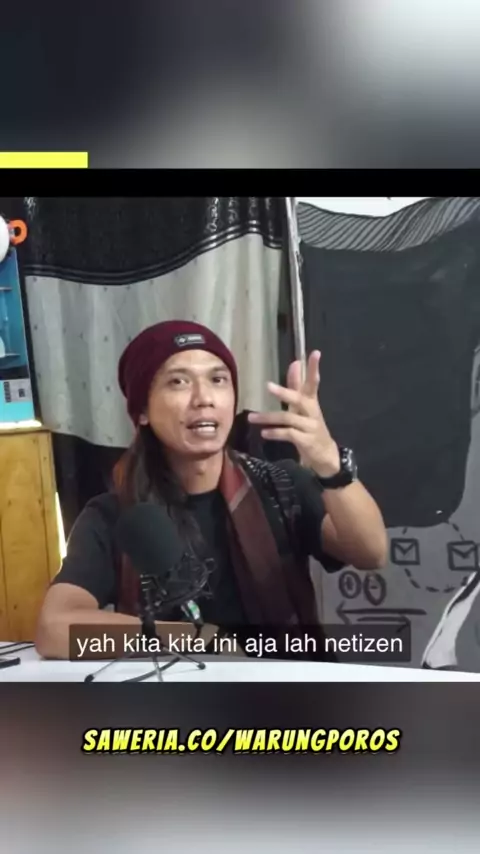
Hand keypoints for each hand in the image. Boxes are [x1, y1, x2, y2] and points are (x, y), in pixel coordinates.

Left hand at [248, 351, 340, 477]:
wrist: (325, 455)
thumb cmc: (310, 427)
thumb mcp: (303, 406)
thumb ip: (297, 386)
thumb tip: (295, 363)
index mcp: (312, 402)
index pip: (313, 382)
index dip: (314, 368)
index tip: (315, 353)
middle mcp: (312, 412)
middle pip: (299, 399)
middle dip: (284, 392)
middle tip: (268, 386)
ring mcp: (310, 427)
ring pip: (288, 418)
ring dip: (268, 418)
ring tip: (251, 418)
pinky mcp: (306, 441)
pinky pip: (289, 434)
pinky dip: (275, 433)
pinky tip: (264, 433)